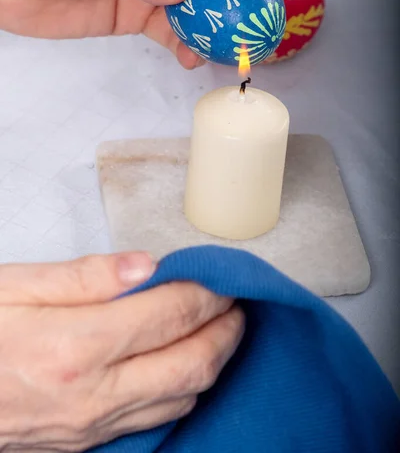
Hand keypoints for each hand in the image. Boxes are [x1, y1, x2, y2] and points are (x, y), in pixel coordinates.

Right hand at [0, 251, 243, 450]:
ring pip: (182, 398)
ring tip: (221, 329)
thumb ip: (85, 276)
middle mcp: (92, 395)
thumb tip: (148, 265)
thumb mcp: (14, 286)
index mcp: (75, 346)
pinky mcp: (85, 443)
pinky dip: (184, 390)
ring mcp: (91, 427)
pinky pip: (156, 420)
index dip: (207, 292)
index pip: (169, 314)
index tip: (224, 276)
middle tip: (238, 303)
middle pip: (191, 363)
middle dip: (227, 330)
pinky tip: (184, 366)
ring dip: (213, 361)